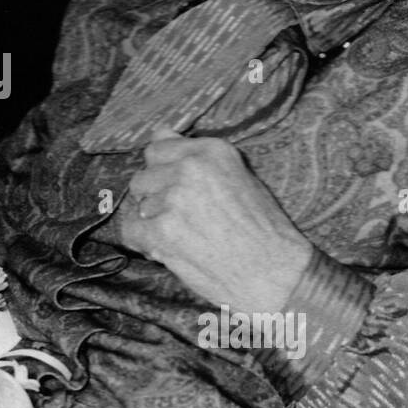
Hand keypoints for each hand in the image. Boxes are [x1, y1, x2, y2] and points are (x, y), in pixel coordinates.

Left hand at [115, 132, 311, 312]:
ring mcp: (174, 199)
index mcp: (212, 151)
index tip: (177, 189)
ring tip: (185, 238)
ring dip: (153, 223)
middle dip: (156, 199)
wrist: (276, 275)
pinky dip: (145, 244)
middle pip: (144, 177)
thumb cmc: (264, 230)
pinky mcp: (162, 231)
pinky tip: (171, 251)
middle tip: (184, 220)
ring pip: (138, 205)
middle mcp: (190, 168)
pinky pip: (131, 231)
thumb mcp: (239, 178)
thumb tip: (160, 131)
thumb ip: (197, 157)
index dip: (164, 172)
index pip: (159, 147)